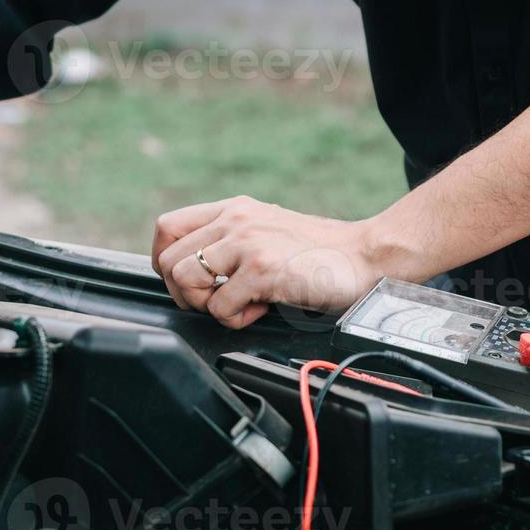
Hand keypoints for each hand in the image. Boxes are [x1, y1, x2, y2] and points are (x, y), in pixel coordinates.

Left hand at [151, 195, 381, 328]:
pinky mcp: (262, 269)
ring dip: (207, 306)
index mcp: (232, 210)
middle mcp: (235, 220)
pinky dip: (236, 319)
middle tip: (215, 301)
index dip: (164, 261)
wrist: (365, 257)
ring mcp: (247, 243)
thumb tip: (189, 271)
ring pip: (184, 280)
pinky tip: (262, 309)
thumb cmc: (318, 254)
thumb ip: (230, 240)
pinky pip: (219, 307)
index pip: (167, 227)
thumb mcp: (266, 231)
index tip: (187, 282)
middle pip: (168, 260)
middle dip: (184, 292)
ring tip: (240, 305)